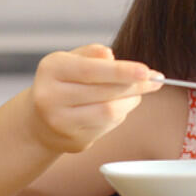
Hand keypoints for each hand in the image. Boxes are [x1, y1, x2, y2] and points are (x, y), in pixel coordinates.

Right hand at [27, 44, 160, 153]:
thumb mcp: (71, 60)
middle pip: (105, 93)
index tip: (147, 71)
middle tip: (156, 79)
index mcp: (51, 70)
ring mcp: (61, 123)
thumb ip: (92, 54)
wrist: (39, 121)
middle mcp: (50, 97)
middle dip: (136, 86)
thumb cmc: (62, 82)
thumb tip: (111, 56)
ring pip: (110, 112)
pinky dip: (121, 114)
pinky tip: (120, 106)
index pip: (90, 70)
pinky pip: (108, 126)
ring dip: (131, 101)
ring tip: (137, 92)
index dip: (121, 71)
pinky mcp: (74, 141)